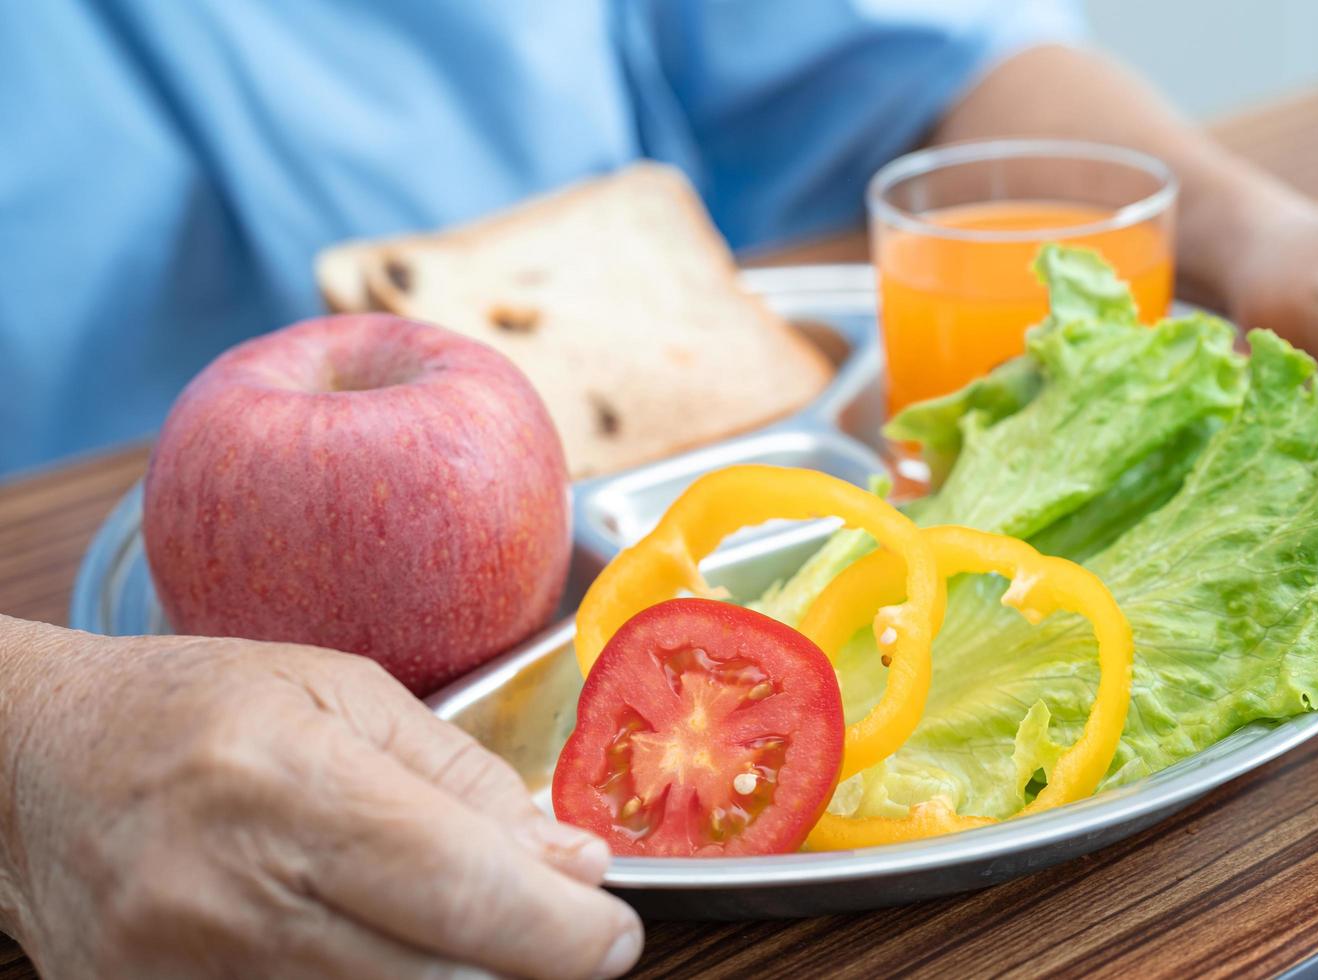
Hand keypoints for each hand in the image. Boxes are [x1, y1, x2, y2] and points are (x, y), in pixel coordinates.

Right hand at [0, 621, 642, 978]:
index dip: (560, 930)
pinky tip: (395, 953)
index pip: (457, 886)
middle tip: (562, 935)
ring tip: (470, 929)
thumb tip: (571, 863)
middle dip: (525, 966)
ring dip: (459, 979)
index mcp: (287, 783)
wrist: (32, 766)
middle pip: (434, 979)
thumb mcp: (341, 693)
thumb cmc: (194, 707)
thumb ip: (463, 781)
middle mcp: (234, 898)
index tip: (612, 934)